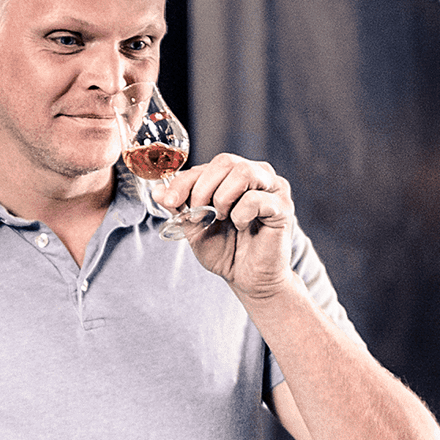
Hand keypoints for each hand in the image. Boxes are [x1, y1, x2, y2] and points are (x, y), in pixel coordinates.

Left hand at [160, 153, 296, 300]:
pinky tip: (242, 226)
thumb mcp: (194, 229)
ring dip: (222, 197)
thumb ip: (179, 208)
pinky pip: (256, 199)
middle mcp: (256, 175)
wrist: (248, 279)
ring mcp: (273, 188)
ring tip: (221, 218)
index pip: (205, 166)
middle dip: (203, 188)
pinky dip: (241, 214)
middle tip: (199, 213)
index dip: (183, 181)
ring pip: (243, 172)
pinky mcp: (283, 207)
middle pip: (225, 161)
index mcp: (233, 176)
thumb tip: (157, 191)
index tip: (169, 201)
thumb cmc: (226, 251)